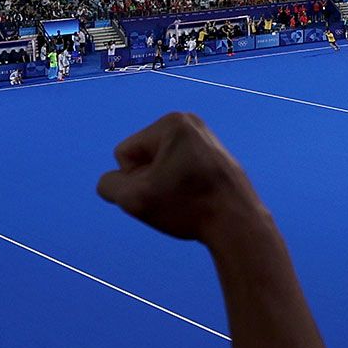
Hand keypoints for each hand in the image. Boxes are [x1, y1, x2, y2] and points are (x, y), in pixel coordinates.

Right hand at [95, 112, 266, 244]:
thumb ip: (109, 185)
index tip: (161, 191)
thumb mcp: (134, 199)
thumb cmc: (187, 207)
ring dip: (165, 185)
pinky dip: (183, 186)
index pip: (124, 153)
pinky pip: (181, 171)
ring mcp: (206, 138)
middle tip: (176, 197)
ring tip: (188, 198)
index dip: (133, 179)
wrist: (238, 224)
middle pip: (143, 157)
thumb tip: (116, 181)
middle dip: (149, 180)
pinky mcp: (215, 156)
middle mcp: (190, 123)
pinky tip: (199, 199)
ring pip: (161, 166)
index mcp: (172, 123)